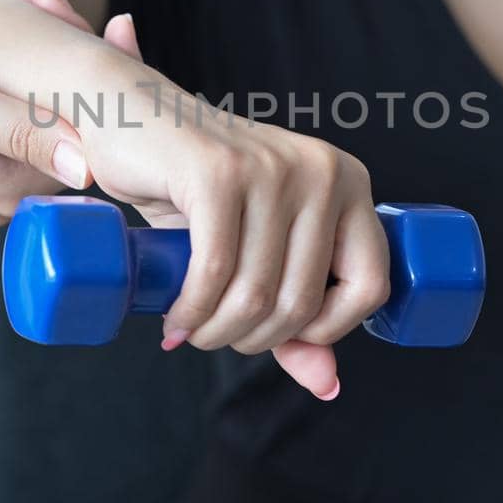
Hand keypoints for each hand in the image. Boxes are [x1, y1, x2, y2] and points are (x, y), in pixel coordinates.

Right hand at [0, 23, 92, 225]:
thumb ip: (22, 134)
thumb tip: (88, 168)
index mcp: (2, 190)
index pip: (89, 149)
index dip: (105, 89)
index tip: (110, 27)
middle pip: (70, 131)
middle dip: (77, 60)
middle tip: (58, 2)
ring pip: (42, 111)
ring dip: (49, 52)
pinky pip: (11, 106)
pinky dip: (19, 61)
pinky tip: (18, 12)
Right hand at [16, 0, 387, 399]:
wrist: (131, 117)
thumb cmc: (199, 190)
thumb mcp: (258, 250)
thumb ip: (300, 313)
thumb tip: (329, 385)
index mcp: (349, 184)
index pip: (371, 286)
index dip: (327, 330)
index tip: (279, 331)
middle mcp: (322, 170)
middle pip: (303, 301)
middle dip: (252, 339)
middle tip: (215, 336)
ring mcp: (271, 167)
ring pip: (256, 293)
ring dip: (216, 333)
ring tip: (192, 330)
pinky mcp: (218, 172)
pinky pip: (213, 272)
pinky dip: (191, 311)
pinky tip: (176, 319)